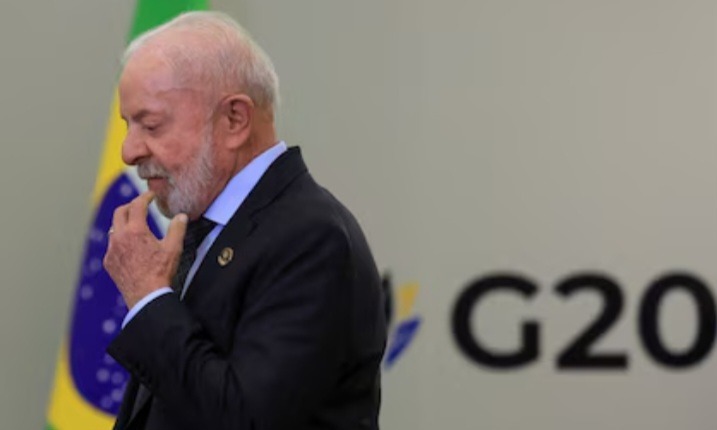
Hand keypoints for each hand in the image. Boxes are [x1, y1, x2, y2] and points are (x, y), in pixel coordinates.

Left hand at [103, 191, 187, 308]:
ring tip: (135, 227)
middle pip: (119, 212)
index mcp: (136, 231)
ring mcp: (112, 250)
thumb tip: (181, 216)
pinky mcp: (108, 262)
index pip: (137, 205)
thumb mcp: (173, 249)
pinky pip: (112, 245)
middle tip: (140, 206)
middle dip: (130, 206)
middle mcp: (119, 237)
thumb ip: (177, 229)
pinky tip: (130, 247)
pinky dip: (120, 240)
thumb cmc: (161, 272)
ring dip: (124, 224)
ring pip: (114, 229)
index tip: (150, 196)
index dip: (145, 197)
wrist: (146, 296)